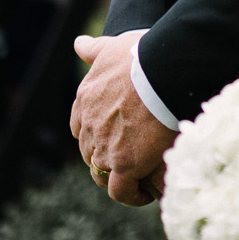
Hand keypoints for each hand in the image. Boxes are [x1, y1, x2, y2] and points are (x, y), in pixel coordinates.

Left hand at [70, 31, 176, 206]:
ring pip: (102, 174)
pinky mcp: (125, 165)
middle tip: (130, 159)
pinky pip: (121, 191)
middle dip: (106, 157)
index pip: (79, 127)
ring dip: (117, 179)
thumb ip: (93, 49)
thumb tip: (78, 43)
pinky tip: (145, 194)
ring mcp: (104, 148)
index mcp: (84, 101)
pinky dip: (131, 196)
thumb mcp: (111, 47)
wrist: (160, 70)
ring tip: (138, 180)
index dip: (95, 134)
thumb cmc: (141, 55)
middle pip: (90, 153)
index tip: (113, 135)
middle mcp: (89, 127)